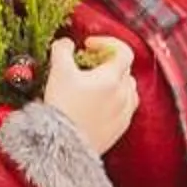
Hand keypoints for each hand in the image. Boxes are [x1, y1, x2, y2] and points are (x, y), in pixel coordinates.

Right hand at [43, 36, 139, 155]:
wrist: (64, 144)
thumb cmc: (63, 108)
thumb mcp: (58, 71)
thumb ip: (62, 50)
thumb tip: (66, 44)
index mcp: (112, 79)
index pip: (123, 51)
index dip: (107, 42)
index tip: (89, 46)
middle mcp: (124, 95)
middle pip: (125, 69)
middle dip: (107, 62)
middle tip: (88, 63)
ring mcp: (124, 113)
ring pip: (128, 90)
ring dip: (114, 81)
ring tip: (94, 84)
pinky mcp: (120, 129)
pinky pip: (125, 109)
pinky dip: (115, 101)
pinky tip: (98, 104)